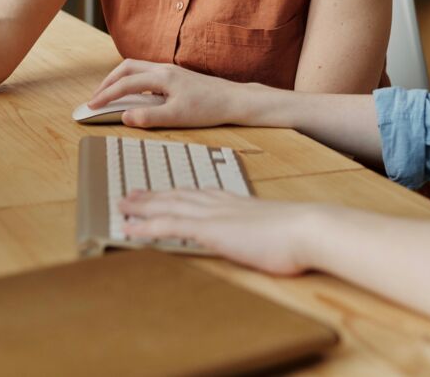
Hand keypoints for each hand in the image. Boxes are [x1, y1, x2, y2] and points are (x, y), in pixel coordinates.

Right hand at [88, 60, 252, 127]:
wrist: (234, 100)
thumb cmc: (209, 108)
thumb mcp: (177, 117)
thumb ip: (149, 117)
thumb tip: (124, 117)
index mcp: (162, 77)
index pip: (125, 83)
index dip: (105, 95)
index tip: (91, 106)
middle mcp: (164, 69)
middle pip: (126, 67)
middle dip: (108, 82)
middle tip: (96, 98)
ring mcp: (170, 70)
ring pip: (136, 68)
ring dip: (119, 79)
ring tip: (110, 95)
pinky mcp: (176, 76)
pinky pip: (146, 73)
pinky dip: (133, 80)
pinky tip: (135, 95)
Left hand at [120, 190, 321, 275]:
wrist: (307, 228)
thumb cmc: (300, 235)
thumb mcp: (277, 230)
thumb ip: (264, 231)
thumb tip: (267, 239)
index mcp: (236, 202)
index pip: (199, 194)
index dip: (177, 193)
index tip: (164, 191)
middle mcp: (220, 204)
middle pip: (178, 196)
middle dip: (153, 195)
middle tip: (131, 193)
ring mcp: (213, 215)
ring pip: (167, 207)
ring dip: (142, 206)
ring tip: (122, 205)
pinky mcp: (209, 230)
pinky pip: (168, 226)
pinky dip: (145, 226)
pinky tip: (129, 228)